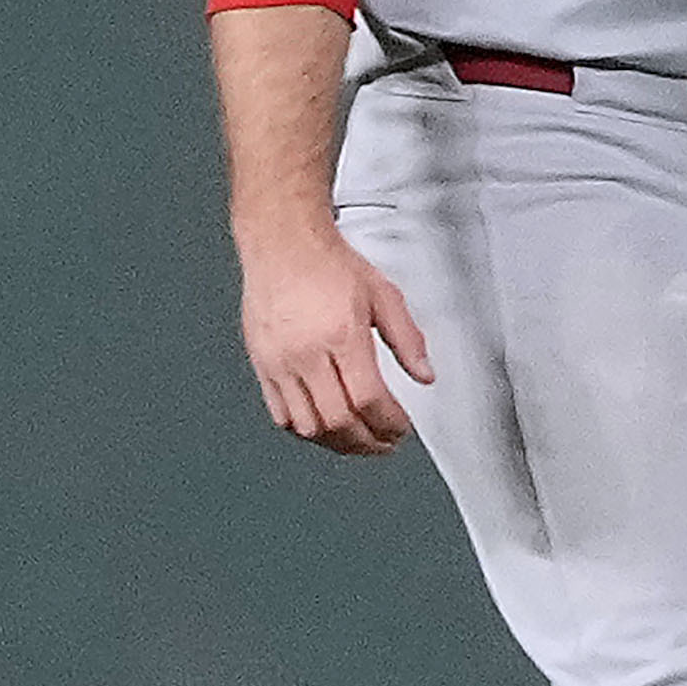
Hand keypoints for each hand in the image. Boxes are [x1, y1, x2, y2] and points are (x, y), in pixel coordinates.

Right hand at [240, 221, 433, 454]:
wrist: (282, 243)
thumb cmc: (327, 263)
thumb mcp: (383, 294)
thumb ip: (407, 338)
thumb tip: (424, 373)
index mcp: (341, 334)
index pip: (368, 399)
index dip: (389, 423)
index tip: (400, 427)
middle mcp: (306, 352)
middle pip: (338, 421)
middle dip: (368, 442)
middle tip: (385, 442)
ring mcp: (279, 361)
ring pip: (308, 426)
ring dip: (338, 442)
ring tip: (358, 440)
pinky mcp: (262, 364)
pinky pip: (280, 414)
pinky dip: (306, 430)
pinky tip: (325, 427)